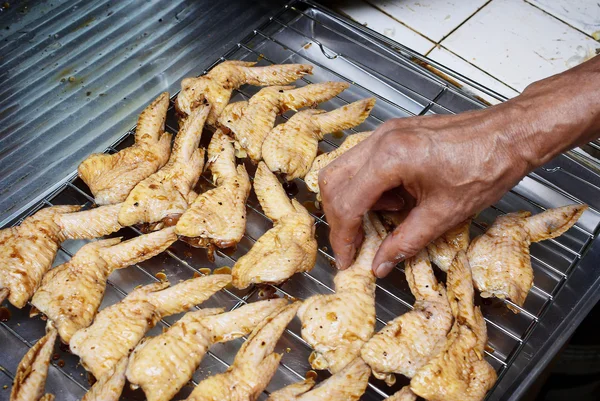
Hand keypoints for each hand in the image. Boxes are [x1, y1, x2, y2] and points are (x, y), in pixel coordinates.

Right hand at [318, 103, 531, 277]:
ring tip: (383, 220)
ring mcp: (385, 133)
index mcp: (391, 158)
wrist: (511, 134)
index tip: (346, 259)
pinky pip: (363, 162)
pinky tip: (394, 200)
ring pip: (344, 169)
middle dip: (339, 217)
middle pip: (333, 181)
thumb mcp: (443, 214)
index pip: (347, 202)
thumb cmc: (486, 168)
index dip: (342, 237)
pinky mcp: (394, 133)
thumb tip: (380, 264)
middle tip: (353, 244)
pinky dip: (367, 186)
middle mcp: (381, 140)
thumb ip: (405, 242)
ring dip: (352, 201)